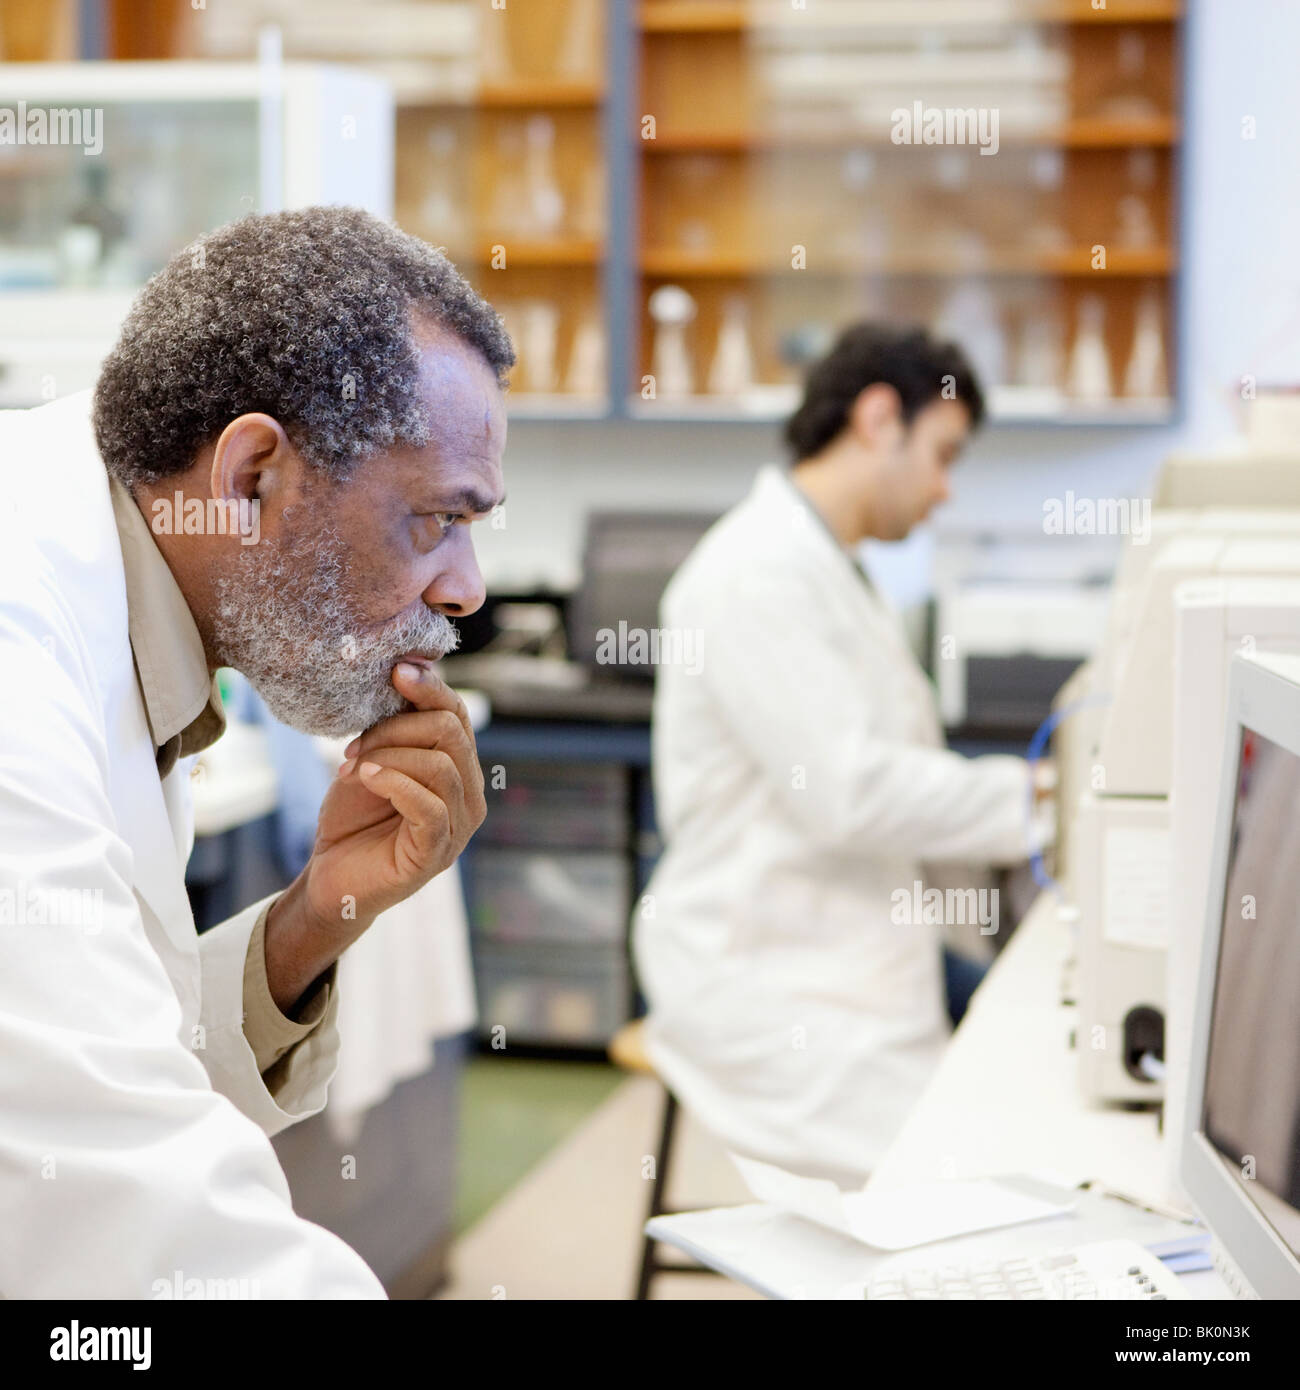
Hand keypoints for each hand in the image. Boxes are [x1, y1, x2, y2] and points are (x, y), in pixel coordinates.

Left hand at [264, 660, 485, 1013]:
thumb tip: (406, 669)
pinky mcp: (436, 852)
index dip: (429, 687)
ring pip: (440, 765)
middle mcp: (469, 795)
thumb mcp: (374, 758)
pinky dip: (393, 782)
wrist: (330, 876)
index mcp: (459, 767)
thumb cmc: (353, 816)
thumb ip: (396, 726)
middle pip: (452, 732)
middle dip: (397, 726)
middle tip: (354, 743)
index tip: (394, 671)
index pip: (457, 714)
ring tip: (352, 765)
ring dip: (388, 755)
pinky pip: (429, 805)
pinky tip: (365, 777)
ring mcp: (458, 827)